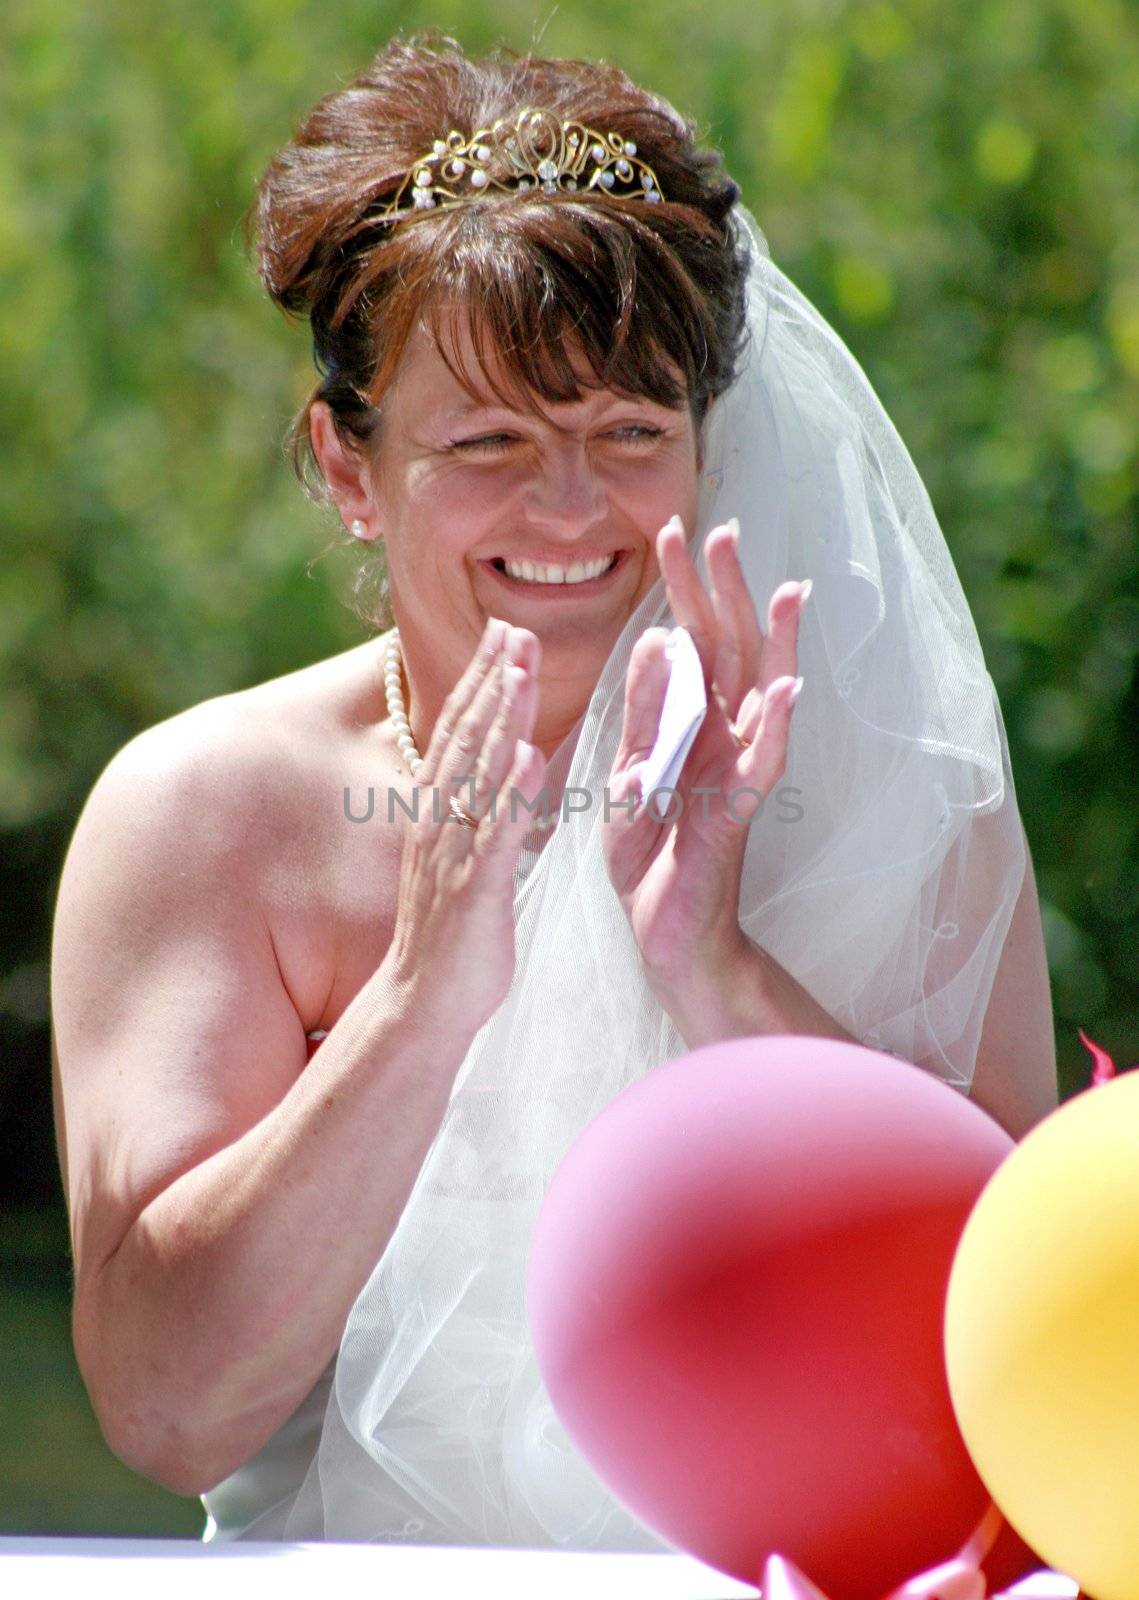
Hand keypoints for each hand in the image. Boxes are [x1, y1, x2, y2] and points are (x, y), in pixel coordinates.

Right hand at [383, 618, 546, 1034]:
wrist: (422, 1004)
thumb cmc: (450, 935)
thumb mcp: (459, 857)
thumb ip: (474, 811)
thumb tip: (496, 770)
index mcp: (438, 810)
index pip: (459, 732)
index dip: (480, 681)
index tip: (502, 634)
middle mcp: (440, 821)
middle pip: (466, 737)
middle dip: (490, 679)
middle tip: (513, 626)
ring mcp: (455, 852)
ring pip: (480, 773)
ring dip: (501, 716)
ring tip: (521, 667)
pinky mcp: (476, 889)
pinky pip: (497, 834)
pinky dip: (513, 793)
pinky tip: (531, 756)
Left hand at [601, 515, 807, 1001]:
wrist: (664, 933)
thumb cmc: (647, 857)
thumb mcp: (628, 773)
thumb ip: (643, 711)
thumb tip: (655, 637)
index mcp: (689, 725)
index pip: (690, 642)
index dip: (683, 589)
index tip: (670, 531)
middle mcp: (720, 739)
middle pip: (729, 652)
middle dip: (726, 593)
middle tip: (723, 530)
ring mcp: (735, 773)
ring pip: (762, 696)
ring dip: (774, 644)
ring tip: (786, 590)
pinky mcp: (738, 813)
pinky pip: (764, 764)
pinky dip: (776, 727)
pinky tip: (788, 687)